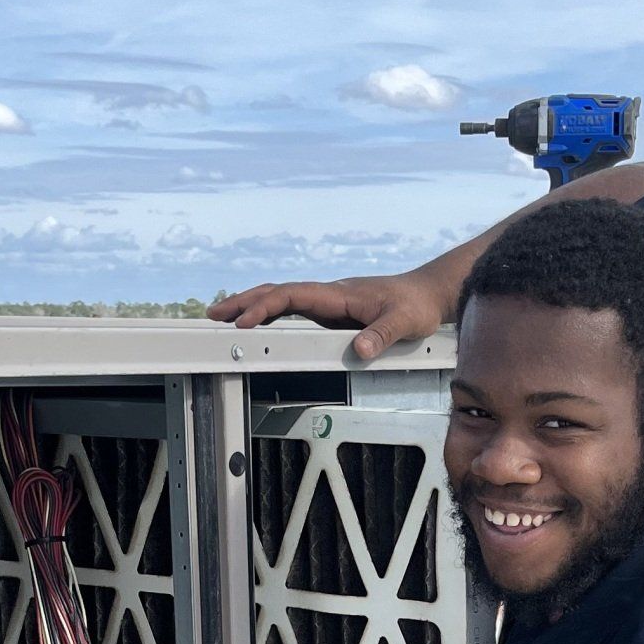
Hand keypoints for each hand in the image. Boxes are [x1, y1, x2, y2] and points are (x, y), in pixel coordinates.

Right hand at [208, 269, 445, 361]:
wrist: (428, 293)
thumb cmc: (417, 305)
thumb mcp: (404, 322)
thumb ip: (381, 336)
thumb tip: (359, 351)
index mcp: (338, 294)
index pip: (292, 295)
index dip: (265, 307)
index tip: (244, 321)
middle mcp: (328, 295)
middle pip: (277, 292)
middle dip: (244, 302)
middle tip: (214, 314)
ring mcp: (328, 304)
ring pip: (283, 300)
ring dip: (253, 307)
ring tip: (225, 319)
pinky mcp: (332, 313)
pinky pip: (295, 311)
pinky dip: (272, 315)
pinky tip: (261, 325)